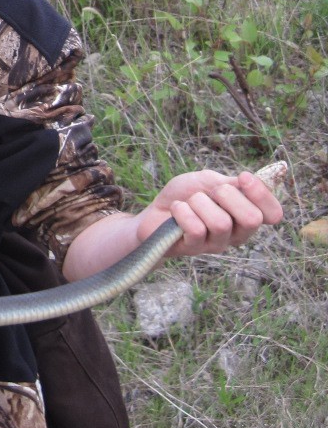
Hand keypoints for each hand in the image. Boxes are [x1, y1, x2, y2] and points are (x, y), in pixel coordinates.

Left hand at [135, 168, 283, 256]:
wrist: (154, 212)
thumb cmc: (184, 196)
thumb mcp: (210, 182)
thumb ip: (234, 184)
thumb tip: (259, 178)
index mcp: (246, 215)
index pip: (273, 213)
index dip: (262, 194)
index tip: (243, 177)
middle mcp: (237, 234)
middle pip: (252, 219)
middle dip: (227, 196)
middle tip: (210, 193)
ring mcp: (217, 244)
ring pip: (221, 223)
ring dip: (199, 203)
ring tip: (188, 203)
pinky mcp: (195, 250)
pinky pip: (197, 229)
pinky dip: (183, 212)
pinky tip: (177, 211)